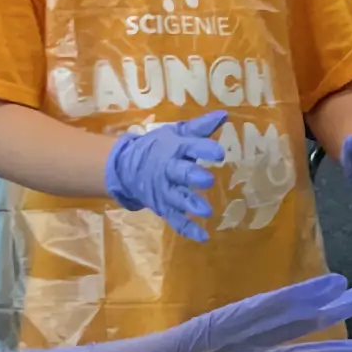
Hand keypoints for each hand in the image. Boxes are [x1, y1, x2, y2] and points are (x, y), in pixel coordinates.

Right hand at [105, 110, 227, 241]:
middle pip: (181, 173)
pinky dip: (188, 229)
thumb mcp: (176, 133)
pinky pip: (176, 220)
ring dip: (191, 205)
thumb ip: (200, 127)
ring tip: (206, 212)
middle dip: (193, 177)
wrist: (126, 167)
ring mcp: (165, 191)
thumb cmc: (159, 147)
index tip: (219, 152)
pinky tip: (203, 237)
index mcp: (175, 149)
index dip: (204, 149)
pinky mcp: (164, 207)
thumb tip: (224, 114)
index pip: (190, 146)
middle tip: (207, 180)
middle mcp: (169, 170)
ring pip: (178, 198)